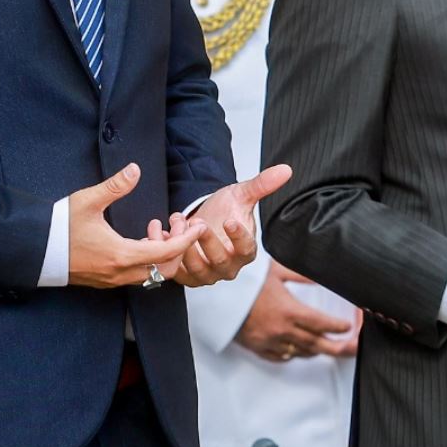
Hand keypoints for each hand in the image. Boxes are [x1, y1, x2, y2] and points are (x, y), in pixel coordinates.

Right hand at [67, 164, 204, 288]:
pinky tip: (140, 239)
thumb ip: (114, 186)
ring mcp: (113, 279)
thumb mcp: (88, 201)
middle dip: (177, 247)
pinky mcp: (105, 281)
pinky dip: (147, 259)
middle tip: (176, 225)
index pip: (166, 252)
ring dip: (161, 254)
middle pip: (165, 268)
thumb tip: (135, 170)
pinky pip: (137, 275)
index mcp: (121, 255)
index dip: (187, 239)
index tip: (200, 227)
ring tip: (156, 229)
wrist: (36, 251)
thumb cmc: (60, 227)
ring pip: (151, 274)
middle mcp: (121, 273)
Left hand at [160, 164, 290, 287]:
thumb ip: (261, 185)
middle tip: (198, 221)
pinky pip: (174, 271)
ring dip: (183, 246)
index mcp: (245, 251)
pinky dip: (164, 252)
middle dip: (207, 242)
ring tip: (178, 222)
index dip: (239, 236)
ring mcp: (207, 274)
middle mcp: (228, 267)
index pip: (246, 248)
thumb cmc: (224, 210)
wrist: (201, 219)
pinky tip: (160, 231)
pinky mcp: (186, 276)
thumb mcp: (241, 195)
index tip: (230, 220)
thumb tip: (286, 170)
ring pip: (195, 270)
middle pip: (219, 261)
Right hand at [236, 261, 359, 361]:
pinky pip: (281, 357)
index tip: (349, 327)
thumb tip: (323, 277)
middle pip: (318, 344)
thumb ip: (301, 275)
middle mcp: (282, 330)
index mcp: (289, 311)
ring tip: (329, 347)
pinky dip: (293, 354)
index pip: (322, 324)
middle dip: (340, 347)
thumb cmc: (244, 280)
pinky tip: (299, 350)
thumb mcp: (275, 271)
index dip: (339, 327)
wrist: (215, 295)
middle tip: (353, 348)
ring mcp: (270, 341)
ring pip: (301, 352)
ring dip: (317, 350)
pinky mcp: (257, 347)